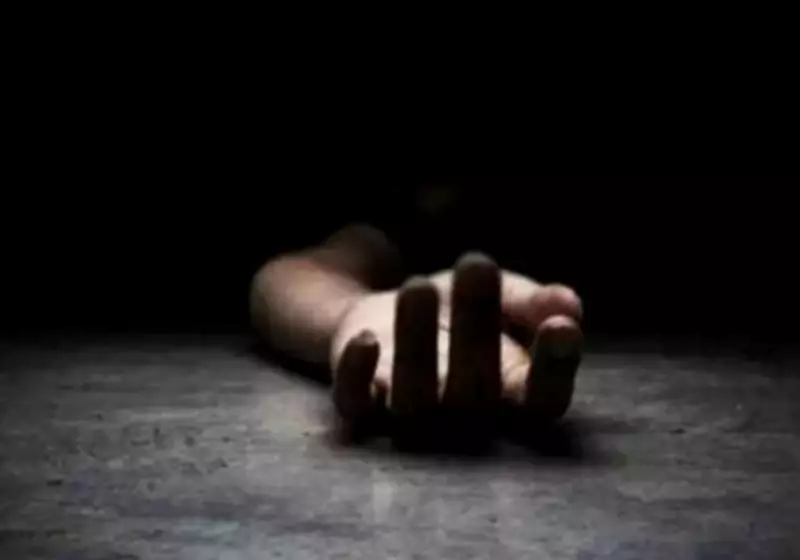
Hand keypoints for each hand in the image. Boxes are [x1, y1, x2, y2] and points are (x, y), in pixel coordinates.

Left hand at [330, 252, 582, 446]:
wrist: (396, 312)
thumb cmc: (463, 312)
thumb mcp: (503, 297)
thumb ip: (535, 303)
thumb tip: (569, 306)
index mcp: (509, 393)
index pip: (543, 400)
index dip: (554, 370)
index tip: (562, 327)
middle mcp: (462, 415)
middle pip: (475, 389)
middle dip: (476, 325)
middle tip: (476, 266)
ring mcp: (409, 412)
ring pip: (414, 395)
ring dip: (417, 343)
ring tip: (419, 287)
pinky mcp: (361, 400)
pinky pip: (355, 402)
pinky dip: (358, 375)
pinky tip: (367, 339)